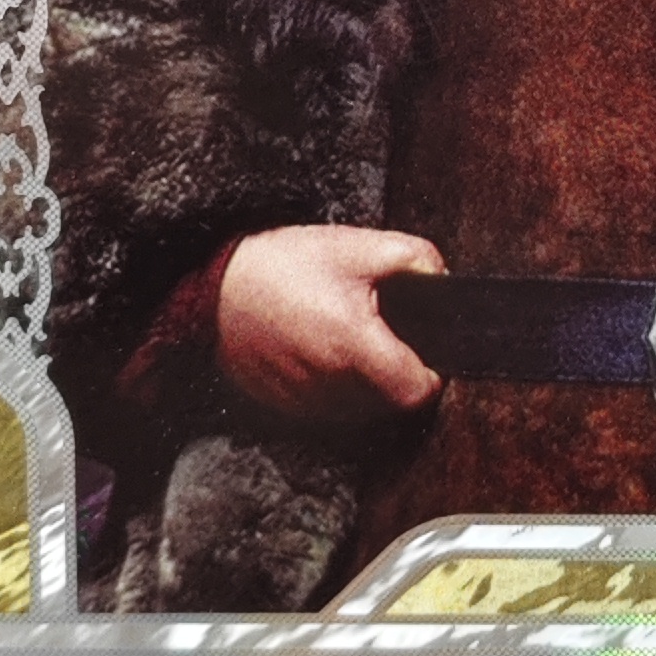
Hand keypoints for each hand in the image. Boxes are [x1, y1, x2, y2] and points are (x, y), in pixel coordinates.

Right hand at [216, 226, 445, 434]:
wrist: (211, 288)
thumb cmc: (280, 266)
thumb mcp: (355, 246)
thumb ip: (414, 260)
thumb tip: (443, 281)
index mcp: (353, 347)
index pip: (417, 391)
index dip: (431, 373)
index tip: (424, 349)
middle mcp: (329, 385)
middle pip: (389, 401)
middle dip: (397, 371)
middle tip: (384, 332)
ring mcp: (303, 401)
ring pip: (359, 408)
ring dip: (365, 383)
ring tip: (349, 338)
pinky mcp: (282, 406)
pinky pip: (326, 408)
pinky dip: (333, 388)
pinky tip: (320, 351)